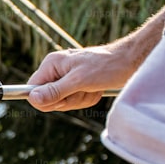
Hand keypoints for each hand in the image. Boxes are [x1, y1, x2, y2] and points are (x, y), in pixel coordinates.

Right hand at [27, 4, 164, 111]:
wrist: (131, 61)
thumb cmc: (107, 66)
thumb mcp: (79, 80)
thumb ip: (55, 91)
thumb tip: (33, 99)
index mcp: (51, 65)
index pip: (32, 90)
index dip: (46, 99)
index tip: (63, 97)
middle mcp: (56, 71)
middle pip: (49, 99)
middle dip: (69, 99)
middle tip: (84, 89)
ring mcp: (67, 78)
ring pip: (63, 102)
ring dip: (81, 99)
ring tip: (93, 87)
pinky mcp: (77, 85)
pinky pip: (74, 101)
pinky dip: (87, 98)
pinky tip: (96, 89)